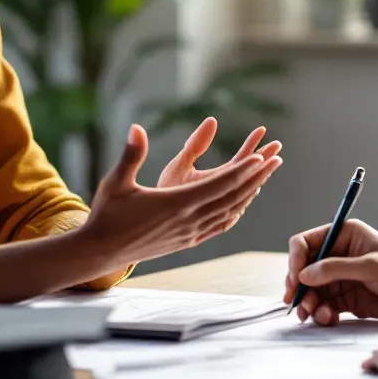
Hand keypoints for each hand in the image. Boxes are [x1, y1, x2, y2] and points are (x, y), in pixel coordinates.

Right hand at [82, 124, 282, 267]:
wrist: (101, 251)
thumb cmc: (107, 213)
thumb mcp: (117, 180)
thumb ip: (131, 154)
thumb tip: (136, 127)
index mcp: (176, 203)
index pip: (218, 185)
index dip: (242, 171)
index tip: (261, 157)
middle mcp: (188, 220)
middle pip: (232, 197)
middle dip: (256, 178)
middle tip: (276, 160)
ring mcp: (190, 234)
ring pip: (229, 212)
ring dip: (249, 194)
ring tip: (264, 178)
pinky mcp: (186, 242)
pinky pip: (219, 226)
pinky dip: (234, 213)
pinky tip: (240, 206)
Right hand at [283, 219, 377, 324]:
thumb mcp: (371, 267)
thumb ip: (336, 269)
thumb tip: (304, 275)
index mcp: (344, 235)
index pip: (307, 243)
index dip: (296, 259)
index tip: (295, 279)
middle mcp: (339, 254)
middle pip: (305, 268)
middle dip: (300, 286)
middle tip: (297, 303)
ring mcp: (341, 278)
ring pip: (312, 289)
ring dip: (309, 302)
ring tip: (314, 314)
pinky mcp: (346, 298)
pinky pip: (325, 304)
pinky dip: (322, 312)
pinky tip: (328, 318)